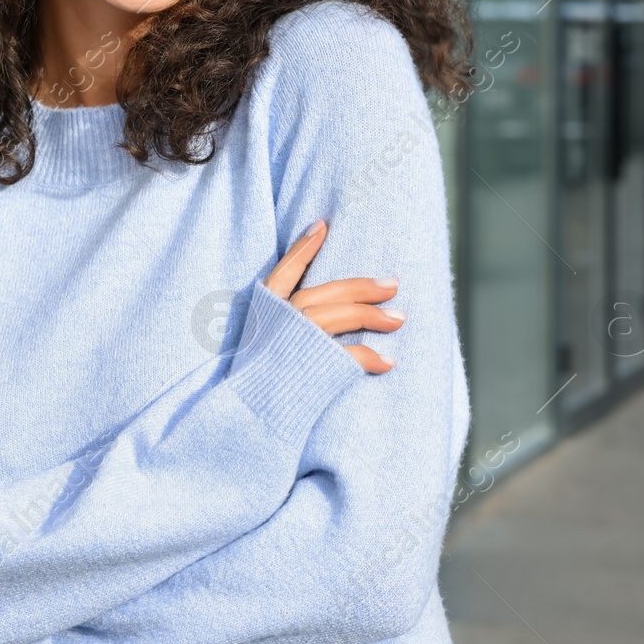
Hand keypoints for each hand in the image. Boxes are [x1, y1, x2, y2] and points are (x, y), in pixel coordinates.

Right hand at [262, 219, 402, 373]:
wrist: (244, 418)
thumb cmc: (256, 380)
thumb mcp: (261, 342)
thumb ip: (282, 321)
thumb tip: (316, 306)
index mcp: (264, 312)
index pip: (284, 271)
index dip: (302, 247)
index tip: (322, 225)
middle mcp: (278, 323)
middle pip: (324, 293)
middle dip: (361, 286)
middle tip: (393, 284)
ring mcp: (294, 343)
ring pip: (338, 318)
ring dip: (373, 317)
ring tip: (400, 319)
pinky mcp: (309, 368)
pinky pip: (346, 356)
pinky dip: (370, 358)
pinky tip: (389, 362)